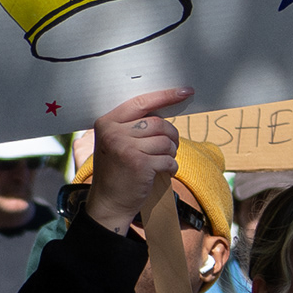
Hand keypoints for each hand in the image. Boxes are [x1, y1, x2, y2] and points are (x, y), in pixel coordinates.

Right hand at [83, 89, 193, 234]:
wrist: (109, 202)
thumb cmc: (117, 170)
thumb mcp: (115, 142)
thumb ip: (132, 126)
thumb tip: (164, 109)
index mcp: (106, 122)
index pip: (141, 102)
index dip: (166, 96)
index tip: (186, 91)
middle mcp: (113, 132)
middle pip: (158, 123)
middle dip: (171, 135)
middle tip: (170, 148)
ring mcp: (125, 147)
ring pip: (165, 141)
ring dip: (170, 153)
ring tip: (161, 161)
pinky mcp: (139, 163)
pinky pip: (168, 159)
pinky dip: (171, 167)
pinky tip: (163, 172)